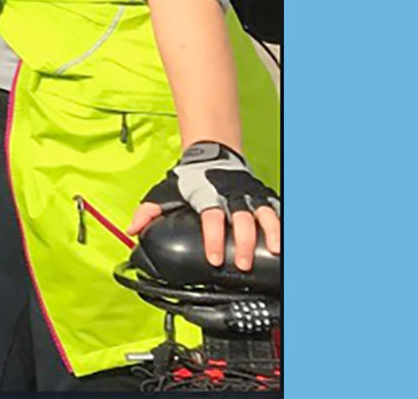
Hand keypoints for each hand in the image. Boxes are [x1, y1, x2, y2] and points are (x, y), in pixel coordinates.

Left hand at [129, 141, 280, 270]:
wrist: (210, 154)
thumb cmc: (189, 178)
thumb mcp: (165, 192)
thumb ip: (149, 211)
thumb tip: (133, 230)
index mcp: (206, 196)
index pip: (211, 218)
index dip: (213, 238)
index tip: (215, 259)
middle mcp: (229, 194)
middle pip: (241, 218)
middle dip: (243, 242)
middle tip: (242, 264)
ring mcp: (247, 194)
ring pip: (262, 212)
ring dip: (269, 232)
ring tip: (274, 251)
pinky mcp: (260, 195)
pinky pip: (275, 208)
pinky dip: (280, 222)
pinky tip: (284, 239)